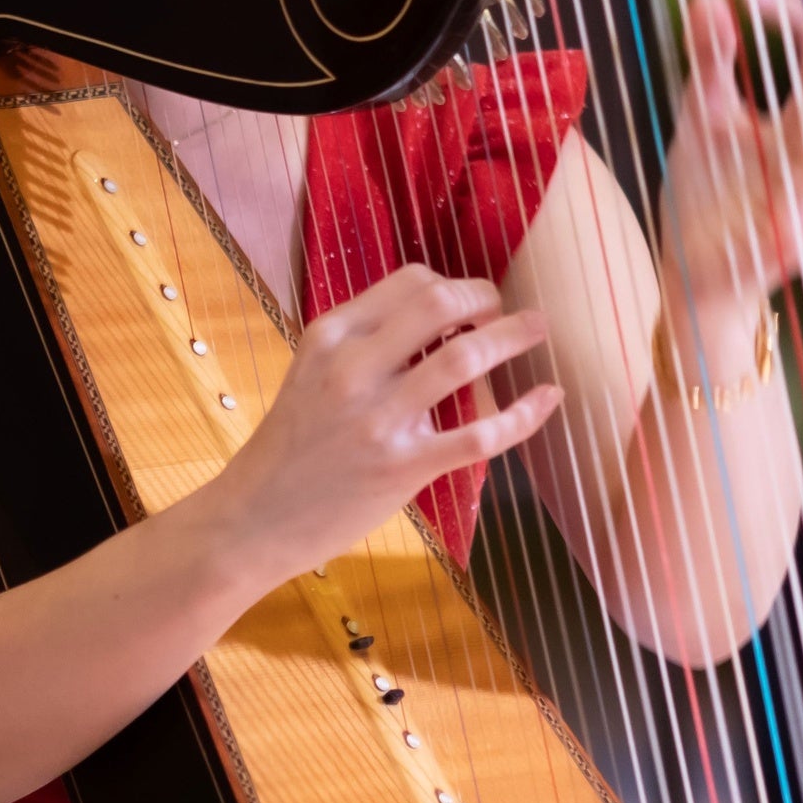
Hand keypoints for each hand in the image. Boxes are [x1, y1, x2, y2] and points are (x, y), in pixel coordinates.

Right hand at [215, 265, 556, 575]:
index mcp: (329, 337)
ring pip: (464, 358)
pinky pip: (480, 434)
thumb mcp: (309, 375)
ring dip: (512, 337)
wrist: (252, 519)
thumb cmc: (287, 449)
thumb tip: (431, 324)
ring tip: (536, 330)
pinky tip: (549, 399)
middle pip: (440, 303)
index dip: (452, 284)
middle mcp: (353, 369)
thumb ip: (362, 347)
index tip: (469, 301)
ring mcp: (378, 419)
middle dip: (486, 298)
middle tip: (506, 309)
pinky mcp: (402, 468)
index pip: (409, 282)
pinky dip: (525, 413)